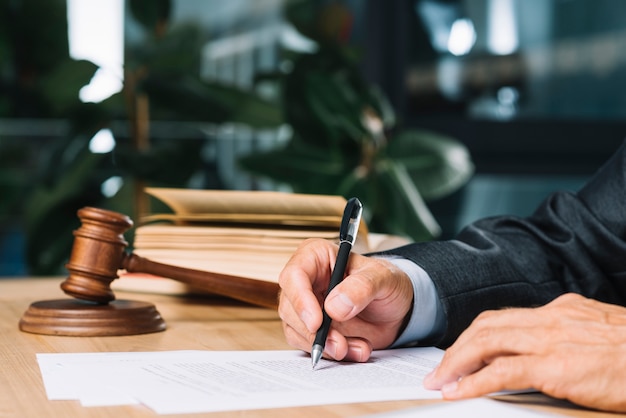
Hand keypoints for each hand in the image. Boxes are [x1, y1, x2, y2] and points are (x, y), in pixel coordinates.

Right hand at [278, 238, 413, 362]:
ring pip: (296, 330)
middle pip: (290, 307)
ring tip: (358, 347)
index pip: (294, 275)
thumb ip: (362, 287)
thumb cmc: (387, 282)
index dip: (300, 300)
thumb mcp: (383, 278)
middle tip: (340, 344)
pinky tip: (357, 348)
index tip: (317, 323)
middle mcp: (305, 280)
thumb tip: (334, 307)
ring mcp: (306, 306)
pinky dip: (331, 353)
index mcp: (316, 255)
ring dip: (325, 346)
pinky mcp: (311, 329)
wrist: (397, 308)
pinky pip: (309, 346)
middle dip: (313, 332)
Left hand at [423, 293, 625, 411]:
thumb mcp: (602, 337)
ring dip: (456, 363)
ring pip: (486, 341)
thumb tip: (545, 355)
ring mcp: (553, 338)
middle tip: (438, 370)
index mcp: (562, 310)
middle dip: (457, 348)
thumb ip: (571, 339)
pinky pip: (502, 370)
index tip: (459, 353)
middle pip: (488, 326)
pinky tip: (457, 392)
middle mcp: (552, 317)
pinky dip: (473, 381)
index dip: (475, 336)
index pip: (504, 318)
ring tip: (439, 382)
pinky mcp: (557, 365)